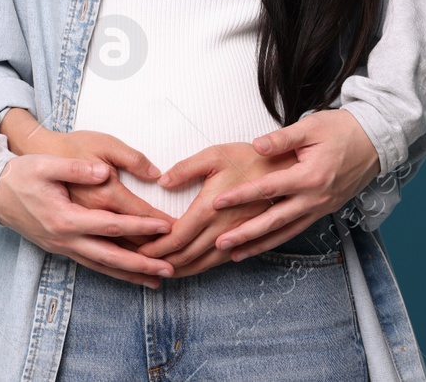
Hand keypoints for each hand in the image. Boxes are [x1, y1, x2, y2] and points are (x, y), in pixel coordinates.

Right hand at [0, 114, 175, 288]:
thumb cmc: (21, 174)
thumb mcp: (46, 164)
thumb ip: (76, 169)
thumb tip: (105, 172)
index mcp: (66, 217)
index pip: (112, 225)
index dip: (141, 226)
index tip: (166, 227)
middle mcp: (66, 238)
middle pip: (112, 256)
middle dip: (143, 264)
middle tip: (171, 268)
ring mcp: (63, 247)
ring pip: (103, 266)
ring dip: (131, 274)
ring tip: (158, 280)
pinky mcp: (61, 248)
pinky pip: (92, 264)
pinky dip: (113, 272)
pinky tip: (128, 275)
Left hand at [131, 142, 293, 275]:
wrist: (288, 169)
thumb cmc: (250, 158)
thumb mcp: (214, 154)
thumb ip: (185, 169)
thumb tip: (162, 182)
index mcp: (210, 209)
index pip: (175, 238)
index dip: (154, 248)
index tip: (137, 251)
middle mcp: (223, 229)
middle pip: (186, 256)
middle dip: (161, 262)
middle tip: (141, 263)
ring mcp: (237, 237)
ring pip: (204, 263)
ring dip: (181, 269)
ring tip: (161, 271)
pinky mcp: (248, 238)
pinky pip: (222, 261)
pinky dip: (202, 267)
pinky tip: (192, 267)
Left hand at [207, 109, 382, 260]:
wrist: (374, 141)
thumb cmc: (340, 130)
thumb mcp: (310, 127)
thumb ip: (282, 139)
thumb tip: (256, 146)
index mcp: (310, 177)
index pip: (268, 189)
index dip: (241, 196)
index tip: (217, 202)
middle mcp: (315, 198)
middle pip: (274, 221)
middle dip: (246, 234)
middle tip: (220, 243)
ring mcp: (321, 208)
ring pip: (285, 232)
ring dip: (259, 245)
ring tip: (234, 255)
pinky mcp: (324, 210)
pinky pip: (297, 229)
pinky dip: (278, 240)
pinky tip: (261, 246)